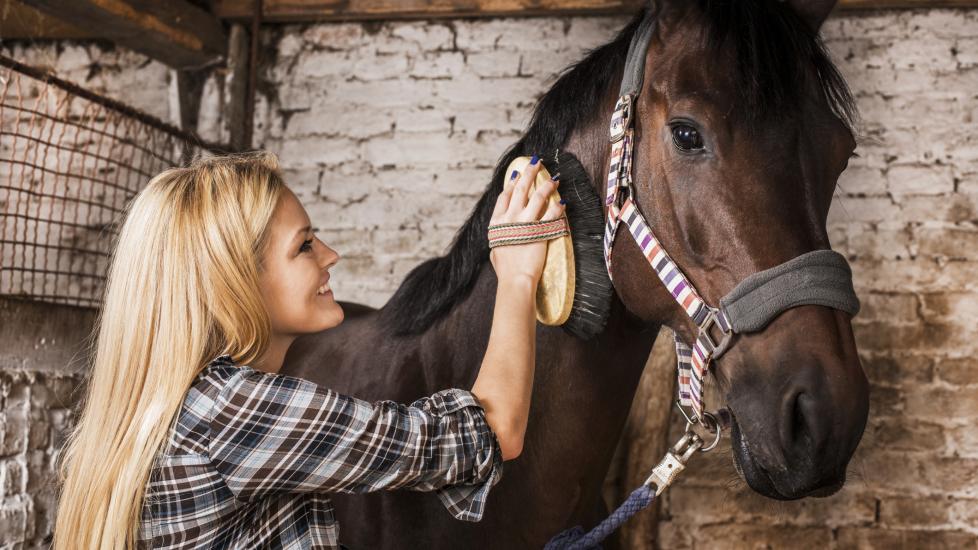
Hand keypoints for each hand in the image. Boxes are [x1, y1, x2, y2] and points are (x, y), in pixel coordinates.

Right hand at [488, 157, 565, 287]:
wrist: (515, 279)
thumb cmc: (505, 270)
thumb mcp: (495, 250)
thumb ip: (499, 238)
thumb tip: (500, 237)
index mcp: (497, 222)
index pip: (504, 197)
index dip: (511, 184)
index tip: (516, 174)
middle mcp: (510, 218)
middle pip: (520, 189)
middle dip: (529, 173)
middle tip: (535, 162)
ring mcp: (526, 223)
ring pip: (537, 196)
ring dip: (546, 185)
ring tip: (554, 178)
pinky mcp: (541, 230)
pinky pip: (552, 214)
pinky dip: (558, 206)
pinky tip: (562, 201)